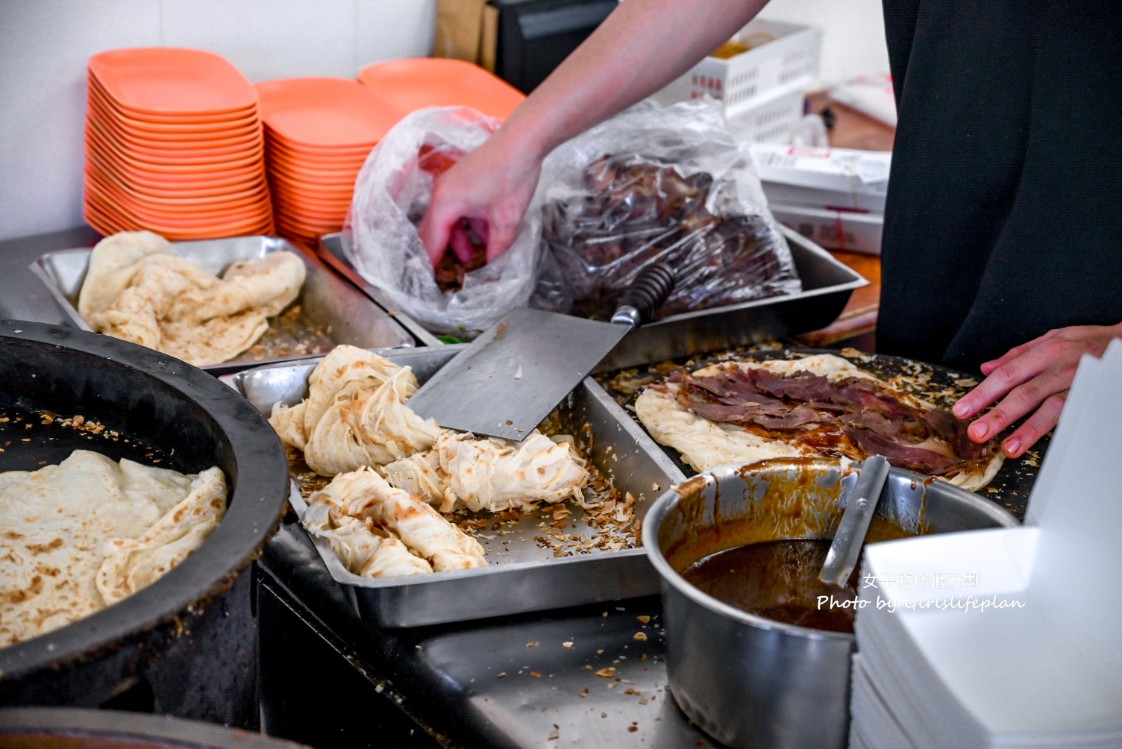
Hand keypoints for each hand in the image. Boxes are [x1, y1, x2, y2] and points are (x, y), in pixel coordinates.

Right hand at [418, 140, 541, 266]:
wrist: (522, 142)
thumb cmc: (513, 177)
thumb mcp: (507, 221)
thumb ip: (496, 249)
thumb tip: (490, 269)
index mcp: (445, 204)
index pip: (432, 242)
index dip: (432, 264)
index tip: (432, 284)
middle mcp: (441, 194)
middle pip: (434, 232)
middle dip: (442, 255)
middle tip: (448, 277)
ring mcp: (449, 186)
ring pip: (447, 223)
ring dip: (458, 242)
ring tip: (473, 261)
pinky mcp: (460, 182)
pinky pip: (456, 211)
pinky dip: (466, 227)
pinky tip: (483, 239)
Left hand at [952, 323, 1121, 457]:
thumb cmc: (1090, 341)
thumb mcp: (1053, 338)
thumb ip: (1018, 355)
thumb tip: (986, 368)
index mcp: (1046, 351)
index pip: (1007, 375)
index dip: (983, 393)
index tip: (962, 410)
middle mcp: (1061, 367)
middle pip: (1024, 393)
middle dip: (998, 414)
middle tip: (976, 432)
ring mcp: (1080, 384)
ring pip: (1051, 407)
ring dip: (1028, 429)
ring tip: (1009, 448)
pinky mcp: (1095, 397)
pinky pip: (1076, 415)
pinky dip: (1061, 429)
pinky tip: (1049, 444)